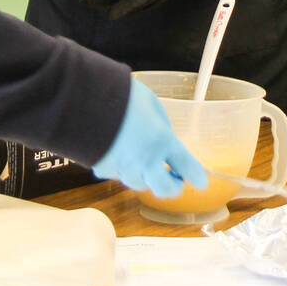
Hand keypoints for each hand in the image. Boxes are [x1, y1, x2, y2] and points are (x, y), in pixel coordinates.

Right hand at [91, 78, 208, 197]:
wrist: (85, 101)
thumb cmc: (121, 96)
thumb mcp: (152, 104)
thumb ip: (161, 124)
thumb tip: (162, 136)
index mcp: (163, 141)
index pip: (187, 166)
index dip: (196, 176)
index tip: (201, 182)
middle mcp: (146, 161)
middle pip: (164, 189)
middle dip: (172, 186)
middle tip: (172, 176)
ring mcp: (124, 168)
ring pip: (139, 184)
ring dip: (146, 176)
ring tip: (143, 161)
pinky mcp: (104, 170)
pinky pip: (118, 174)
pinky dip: (122, 168)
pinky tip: (118, 153)